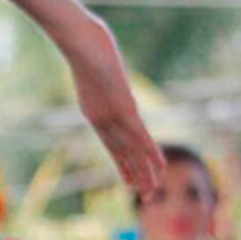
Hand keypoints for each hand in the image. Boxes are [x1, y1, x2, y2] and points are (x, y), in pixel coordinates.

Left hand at [61, 18, 163, 197]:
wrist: (80, 44)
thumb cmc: (82, 47)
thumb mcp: (87, 64)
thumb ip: (95, 71)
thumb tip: (99, 62)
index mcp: (93, 114)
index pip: (110, 146)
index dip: (121, 165)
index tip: (128, 181)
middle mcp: (102, 120)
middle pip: (121, 153)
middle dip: (134, 175)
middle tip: (145, 195)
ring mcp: (113, 115)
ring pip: (132, 150)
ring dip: (145, 171)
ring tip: (152, 192)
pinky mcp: (124, 109)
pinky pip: (140, 135)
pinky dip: (150, 152)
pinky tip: (160, 166)